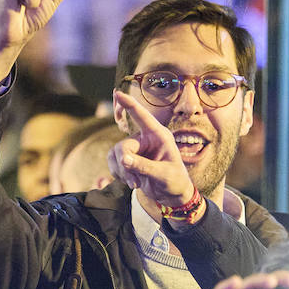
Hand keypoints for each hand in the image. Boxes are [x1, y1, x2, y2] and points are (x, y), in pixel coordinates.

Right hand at [108, 90, 196, 209]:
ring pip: (116, 154)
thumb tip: (124, 160)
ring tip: (135, 184)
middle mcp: (146, 139)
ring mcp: (136, 149)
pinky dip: (119, 174)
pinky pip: (113, 162)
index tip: (118, 93)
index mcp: (159, 136)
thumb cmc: (174, 180)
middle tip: (133, 181)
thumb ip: (144, 166)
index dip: (130, 104)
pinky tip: (131, 182)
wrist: (172, 195)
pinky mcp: (128, 159)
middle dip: (125, 164)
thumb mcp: (163, 174)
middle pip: (123, 146)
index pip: (142, 117)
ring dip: (122, 172)